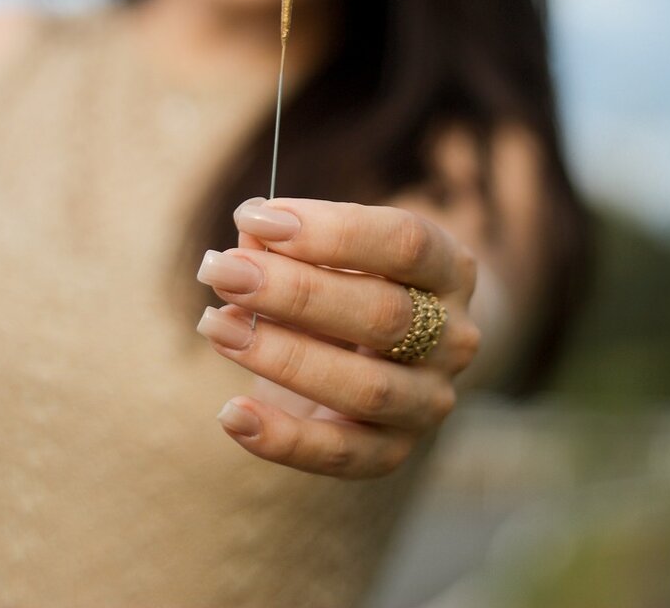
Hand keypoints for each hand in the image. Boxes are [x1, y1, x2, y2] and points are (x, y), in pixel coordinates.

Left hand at [196, 196, 480, 478]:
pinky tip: (231, 412)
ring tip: (216, 326)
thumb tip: (249, 234)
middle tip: (222, 271)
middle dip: (293, 291)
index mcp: (449, 269)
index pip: (404, 242)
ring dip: (282, 356)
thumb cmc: (350, 282)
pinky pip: (342, 454)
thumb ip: (289, 241)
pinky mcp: (394, 451)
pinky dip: (284, 439)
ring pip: (366, 387)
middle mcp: (453, 337)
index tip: (254, 216)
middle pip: (383, 314)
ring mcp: (429, 400)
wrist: (386, 354)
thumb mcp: (330, 253)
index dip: (330, 230)